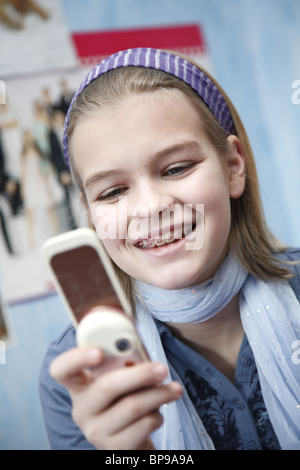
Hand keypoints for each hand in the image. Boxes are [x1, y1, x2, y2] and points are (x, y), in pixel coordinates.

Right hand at [50, 348, 181, 449]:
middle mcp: (81, 409)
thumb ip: (123, 360)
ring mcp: (96, 431)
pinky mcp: (113, 448)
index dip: (76, 358)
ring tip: (174, 389)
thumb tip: (138, 346)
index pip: (62, 370)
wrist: (131, 437)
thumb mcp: (120, 376)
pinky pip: (143, 425)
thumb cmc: (126, 397)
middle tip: (162, 368)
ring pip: (133, 406)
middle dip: (140, 374)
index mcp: (79, 385)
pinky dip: (158, 415)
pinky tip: (157, 413)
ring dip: (159, 394)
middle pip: (107, 386)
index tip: (99, 352)